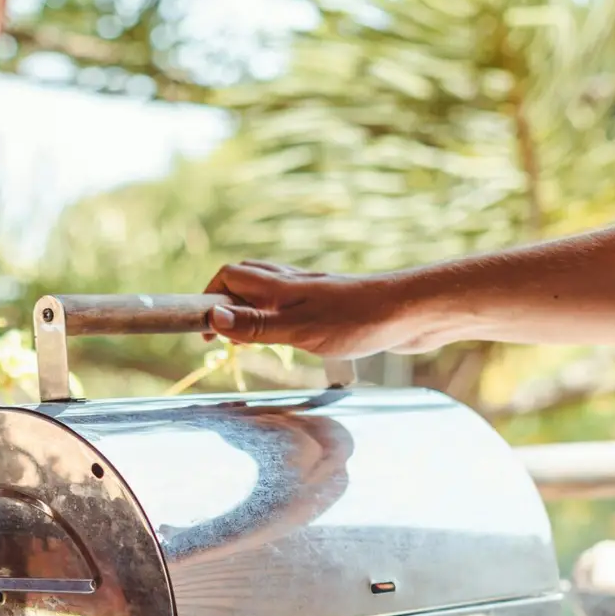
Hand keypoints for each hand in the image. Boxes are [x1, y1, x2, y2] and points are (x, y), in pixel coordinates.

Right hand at [203, 261, 430, 358]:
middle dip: (225, 302)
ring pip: (269, 292)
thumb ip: (256, 326)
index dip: (209, 298)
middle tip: (219, 335)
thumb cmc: (358, 321)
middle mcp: (293, 284)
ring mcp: (313, 294)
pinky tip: (288, 337)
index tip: (203, 329)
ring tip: (246, 338)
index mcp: (280, 286)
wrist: (411, 314)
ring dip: (251, 309)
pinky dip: (278, 317)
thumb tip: (212, 317)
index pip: (229, 276)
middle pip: (246, 279)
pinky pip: (293, 305)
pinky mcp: (331, 307)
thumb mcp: (299, 329)